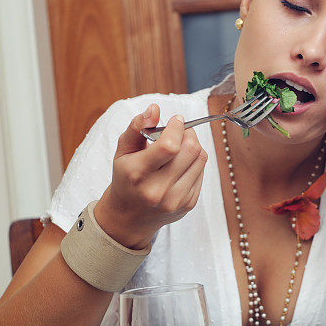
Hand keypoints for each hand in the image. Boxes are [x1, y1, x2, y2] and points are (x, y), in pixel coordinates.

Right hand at [94, 105, 207, 248]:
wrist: (129, 217)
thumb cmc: (126, 179)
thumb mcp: (123, 151)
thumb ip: (137, 127)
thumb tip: (155, 109)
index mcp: (137, 174)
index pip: (169, 146)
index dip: (177, 127)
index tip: (175, 120)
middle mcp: (157, 190)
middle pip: (191, 150)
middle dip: (188, 133)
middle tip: (179, 131)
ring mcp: (175, 200)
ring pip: (200, 159)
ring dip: (193, 146)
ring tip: (179, 147)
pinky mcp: (188, 204)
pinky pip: (202, 172)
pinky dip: (194, 162)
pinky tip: (180, 165)